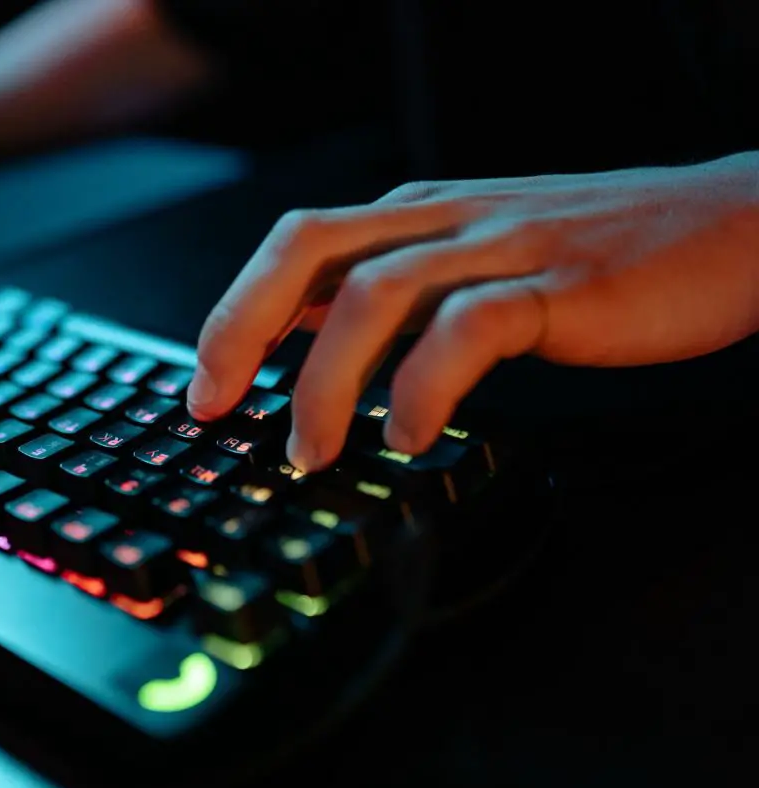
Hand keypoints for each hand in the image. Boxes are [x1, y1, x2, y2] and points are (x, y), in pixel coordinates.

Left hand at [189, 152, 758, 469]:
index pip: (297, 244)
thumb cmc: (596, 256)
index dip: (235, 310)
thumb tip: (312, 340)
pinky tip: (413, 435)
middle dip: (244, 326)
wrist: (729, 227)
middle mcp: (444, 219)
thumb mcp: (473, 263)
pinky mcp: (558, 285)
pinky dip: (426, 385)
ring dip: (328, 379)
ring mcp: (500, 246)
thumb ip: (398, 295)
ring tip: (313, 451)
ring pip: (378, 293)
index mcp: (417, 214)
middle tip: (216, 405)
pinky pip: (470, 328)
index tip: (203, 385)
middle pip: (310, 248)